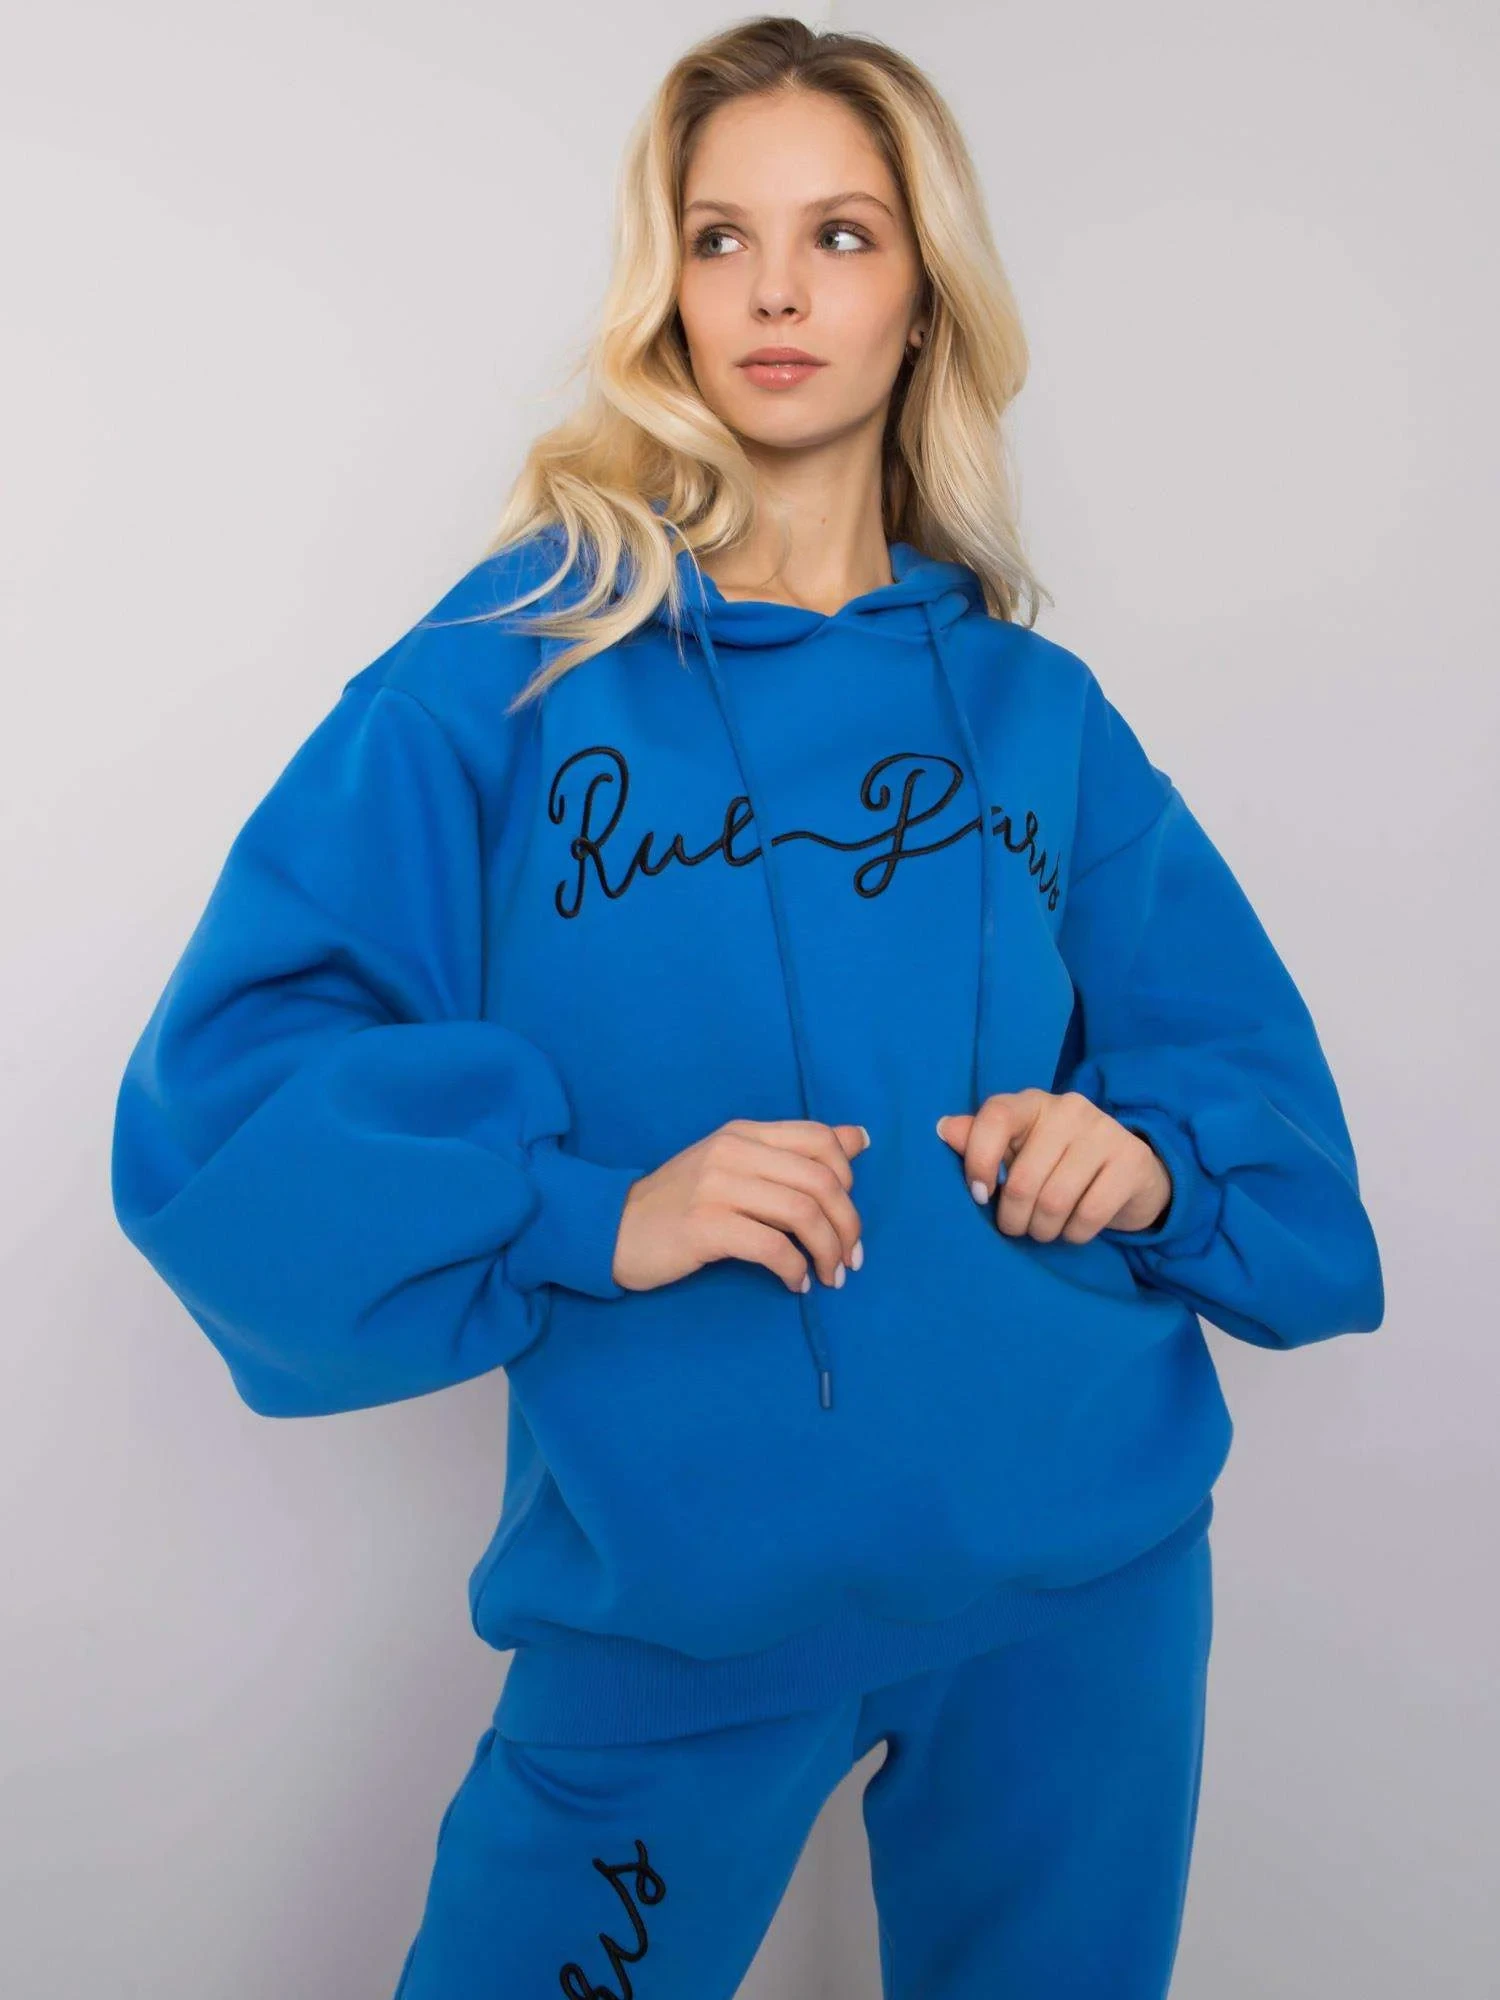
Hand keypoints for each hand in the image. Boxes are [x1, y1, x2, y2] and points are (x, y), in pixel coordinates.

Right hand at [612, 1119, 870, 1294]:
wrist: (611, 1229)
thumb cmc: (679, 1203)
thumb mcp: (735, 1166)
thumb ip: (791, 1153)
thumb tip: (858, 1137)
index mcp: (744, 1133)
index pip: (820, 1139)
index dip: (849, 1178)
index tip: (847, 1217)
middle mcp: (733, 1151)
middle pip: (820, 1180)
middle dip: (848, 1225)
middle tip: (850, 1260)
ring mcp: (717, 1186)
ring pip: (802, 1212)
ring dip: (828, 1251)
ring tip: (831, 1276)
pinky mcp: (705, 1225)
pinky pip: (771, 1246)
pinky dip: (794, 1269)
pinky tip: (796, 1284)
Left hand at [935, 1089, 1172, 1244]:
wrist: (1131, 1172)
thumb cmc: (1058, 1162)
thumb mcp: (1017, 1149)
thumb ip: (980, 1140)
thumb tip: (943, 1129)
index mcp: (1032, 1102)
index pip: (995, 1118)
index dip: (978, 1162)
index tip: (979, 1194)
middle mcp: (1069, 1109)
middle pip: (1023, 1180)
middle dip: (1013, 1217)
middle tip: (1016, 1225)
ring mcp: (1104, 1133)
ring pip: (1054, 1202)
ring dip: (1042, 1230)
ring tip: (1042, 1229)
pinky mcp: (1131, 1162)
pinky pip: (1088, 1215)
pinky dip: (1074, 1234)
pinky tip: (1072, 1228)